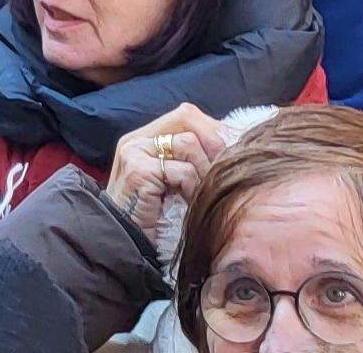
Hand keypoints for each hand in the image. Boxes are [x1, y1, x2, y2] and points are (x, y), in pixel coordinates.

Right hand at [108, 103, 227, 230]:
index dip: (214, 129)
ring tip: (199, 193)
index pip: (187, 115)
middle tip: (222, 170)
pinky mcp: (137, 171)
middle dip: (213, 142)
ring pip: (187, 143)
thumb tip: (234, 140)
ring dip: (203, 171)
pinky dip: (191, 188)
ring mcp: (134, 152)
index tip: (231, 152)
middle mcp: (137, 139)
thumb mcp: (177, 180)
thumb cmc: (158, 218)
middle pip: (187, 117)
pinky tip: (187, 202)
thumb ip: (193, 157)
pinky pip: (181, 170)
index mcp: (145, 137)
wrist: (128, 247)